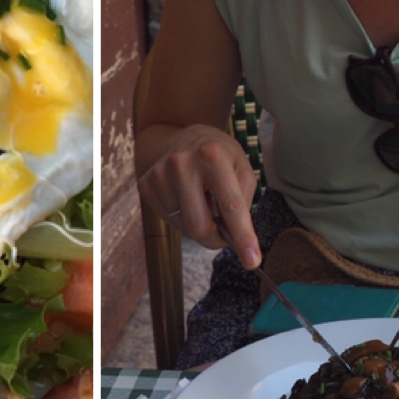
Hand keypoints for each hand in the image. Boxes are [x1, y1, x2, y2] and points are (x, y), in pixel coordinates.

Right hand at [137, 123, 260, 266]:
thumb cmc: (219, 155)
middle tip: (224, 234)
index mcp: (212, 155)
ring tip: (203, 201)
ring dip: (199, 224)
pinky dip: (182, 218)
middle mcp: (181, 163)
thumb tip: (235, 238)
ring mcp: (159, 174)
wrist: (183, 136)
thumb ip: (243, 201)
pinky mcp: (146, 185)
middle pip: (199, 226)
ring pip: (183, 227)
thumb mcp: (242, 167)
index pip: (230, 206)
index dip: (242, 236)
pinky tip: (186, 199)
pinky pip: (168, 220)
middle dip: (215, 239)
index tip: (252, 262)